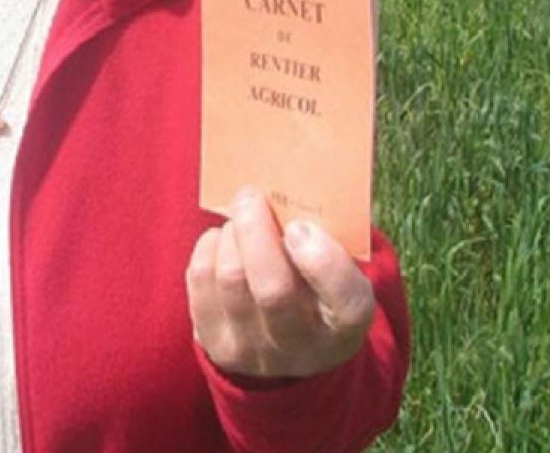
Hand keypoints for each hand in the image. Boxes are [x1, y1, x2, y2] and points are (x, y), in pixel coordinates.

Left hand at [187, 187, 374, 377]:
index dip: (323, 262)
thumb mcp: (338, 273)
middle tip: (251, 196)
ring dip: (232, 236)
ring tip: (241, 221)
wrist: (286, 351)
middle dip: (257, 231)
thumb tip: (282, 197)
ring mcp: (254, 353)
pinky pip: (201, 281)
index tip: (300, 227)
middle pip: (273, 289)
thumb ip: (325, 240)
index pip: (348, 305)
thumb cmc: (316, 290)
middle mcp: (302, 350)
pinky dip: (209, 247)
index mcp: (346, 327)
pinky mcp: (216, 346)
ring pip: (231, 279)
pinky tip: (223, 241)